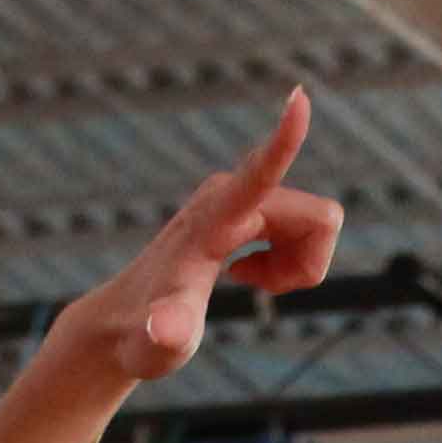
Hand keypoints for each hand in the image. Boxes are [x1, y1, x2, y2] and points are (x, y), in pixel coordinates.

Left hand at [61, 90, 342, 386]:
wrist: (123, 323)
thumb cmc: (140, 337)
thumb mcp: (155, 346)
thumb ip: (164, 335)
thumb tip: (164, 333)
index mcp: (215, 219)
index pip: (259, 173)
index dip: (285, 138)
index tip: (299, 96)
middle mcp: (229, 194)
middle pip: (319, 218)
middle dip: (308, 265)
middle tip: (254, 288)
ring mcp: (239, 197)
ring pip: (316, 225)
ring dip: (298, 266)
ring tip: (243, 281)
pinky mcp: (245, 205)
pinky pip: (305, 227)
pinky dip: (289, 262)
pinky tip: (242, 273)